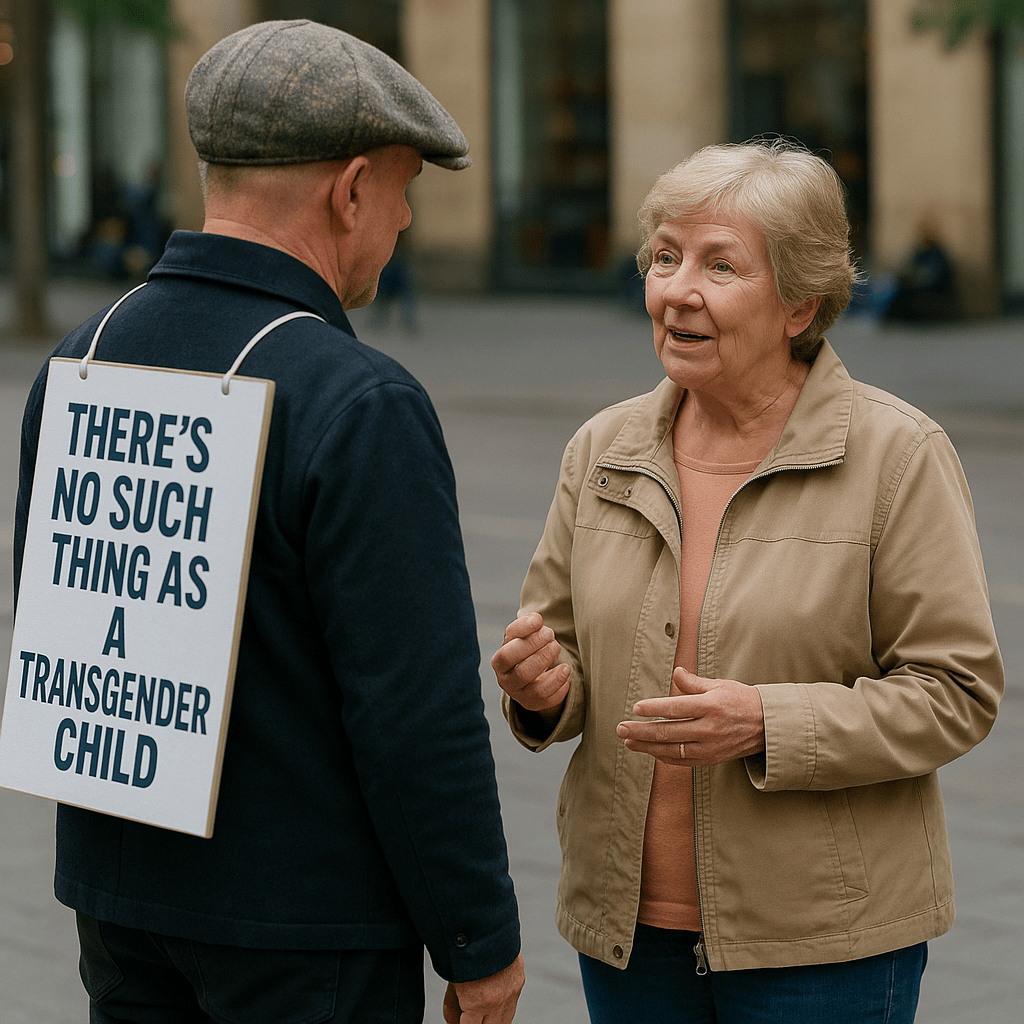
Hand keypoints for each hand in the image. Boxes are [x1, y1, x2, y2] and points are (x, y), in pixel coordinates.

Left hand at [443, 953, 524, 1023]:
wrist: (484, 924)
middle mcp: (499, 1001)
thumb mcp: (452, 981)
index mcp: (479, 1003)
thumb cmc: (465, 949)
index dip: (463, 1023)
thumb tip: (453, 1021)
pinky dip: (504, 1004)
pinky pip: (513, 1001)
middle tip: (470, 1015)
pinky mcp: (519, 980)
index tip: (461, 1019)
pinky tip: (493, 996)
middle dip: (479, 1022)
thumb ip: (452, 1005)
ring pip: (505, 1019)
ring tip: (481, 1010)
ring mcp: (512, 991)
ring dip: (494, 1018)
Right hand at [491, 613, 569, 720]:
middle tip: (551, 635)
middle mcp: (505, 678)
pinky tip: (565, 668)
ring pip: (529, 679)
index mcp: (500, 660)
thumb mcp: (524, 637)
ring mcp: (519, 693)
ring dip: (545, 660)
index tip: (538, 621)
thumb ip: (528, 625)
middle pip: (517, 664)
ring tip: (556, 647)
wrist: (534, 679)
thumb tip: (535, 619)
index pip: (507, 649)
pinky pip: (545, 694)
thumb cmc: (528, 652)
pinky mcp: (533, 703)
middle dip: (535, 646)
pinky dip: (557, 680)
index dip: (522, 633)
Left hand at [616, 667, 764, 764]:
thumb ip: (694, 683)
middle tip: (621, 728)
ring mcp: (710, 746)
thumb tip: (676, 673)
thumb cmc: (741, 700)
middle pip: (668, 732)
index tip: (635, 708)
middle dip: (641, 731)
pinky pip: (683, 760)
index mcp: (710, 706)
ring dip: (647, 747)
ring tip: (629, 742)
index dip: (653, 709)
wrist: (768, 725)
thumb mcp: (720, 685)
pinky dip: (664, 756)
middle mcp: (709, 728)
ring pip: (672, 749)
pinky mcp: (712, 759)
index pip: (675, 708)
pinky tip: (650, 751)